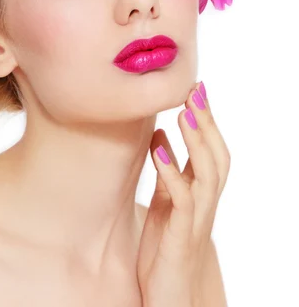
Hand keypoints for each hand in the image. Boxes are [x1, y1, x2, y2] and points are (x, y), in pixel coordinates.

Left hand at [137, 81, 230, 306]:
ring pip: (207, 174)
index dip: (206, 120)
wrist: (169, 298)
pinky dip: (172, 173)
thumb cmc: (165, 249)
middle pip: (216, 156)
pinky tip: (159, 151)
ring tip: (183, 111)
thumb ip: (167, 172)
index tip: (195, 88)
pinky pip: (182, 200)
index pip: (211, 150)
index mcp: (199, 193)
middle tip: (194, 90)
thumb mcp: (165, 203)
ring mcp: (196, 219)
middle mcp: (204, 202)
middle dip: (207, 122)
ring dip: (196, 141)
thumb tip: (158, 136)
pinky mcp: (181, 235)